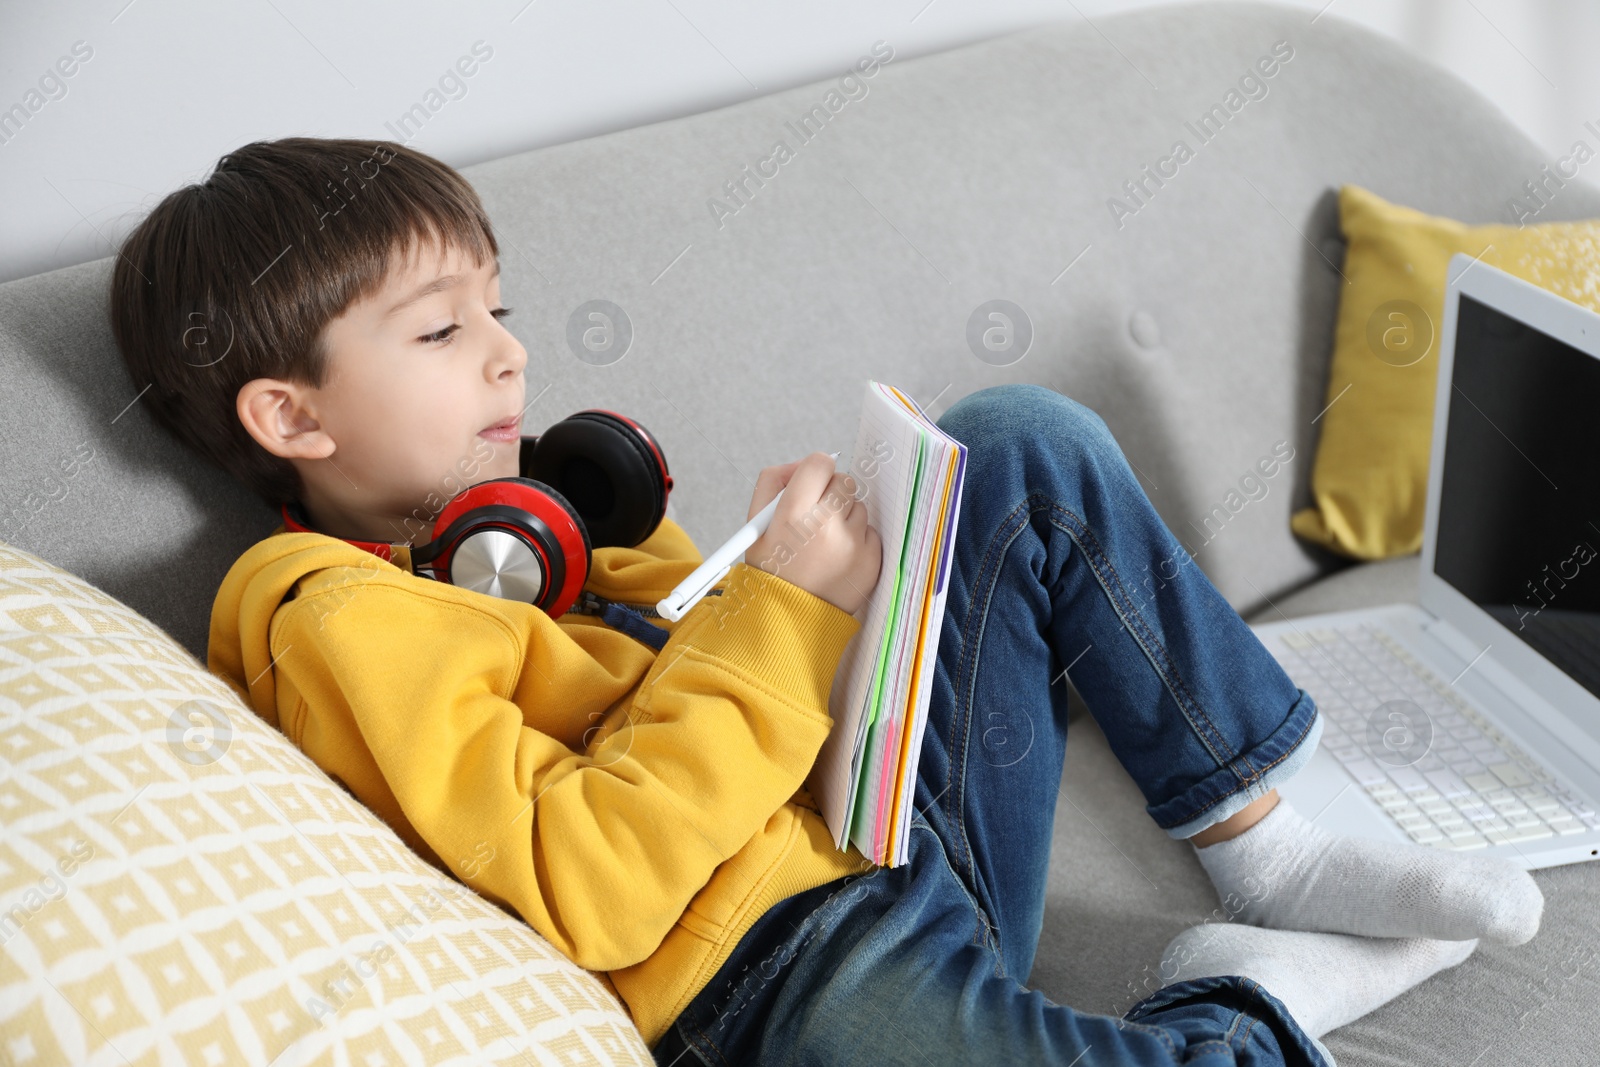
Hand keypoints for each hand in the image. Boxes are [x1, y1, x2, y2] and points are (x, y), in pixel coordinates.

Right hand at [745, 452, 882, 615]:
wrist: (789, 619)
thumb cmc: (772, 571)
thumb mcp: (755, 525)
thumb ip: (772, 484)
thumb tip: (799, 465)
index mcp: (794, 513)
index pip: (820, 463)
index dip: (815, 471)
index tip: (813, 484)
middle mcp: (825, 525)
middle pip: (844, 481)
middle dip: (832, 493)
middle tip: (817, 516)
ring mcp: (852, 543)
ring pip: (858, 507)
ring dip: (844, 518)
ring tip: (824, 545)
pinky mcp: (870, 559)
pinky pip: (870, 532)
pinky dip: (856, 541)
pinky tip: (837, 559)